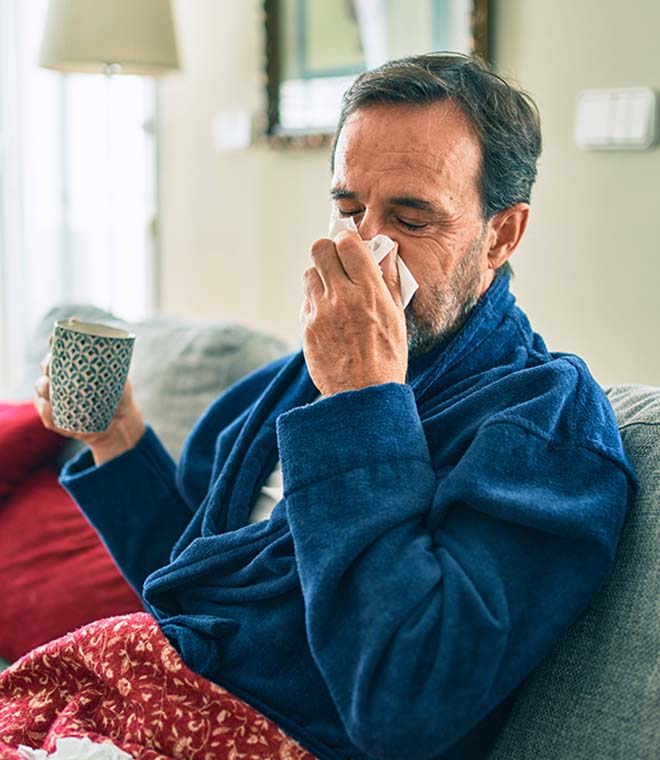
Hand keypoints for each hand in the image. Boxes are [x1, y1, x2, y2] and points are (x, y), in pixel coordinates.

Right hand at [34, 333, 145, 465]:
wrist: (121, 423)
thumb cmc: (118, 395)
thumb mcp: (119, 378)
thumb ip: (113, 364)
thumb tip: (116, 344)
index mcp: (71, 368)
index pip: (59, 352)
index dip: (55, 343)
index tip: (56, 337)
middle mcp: (60, 381)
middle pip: (47, 368)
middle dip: (47, 364)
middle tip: (53, 364)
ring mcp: (56, 400)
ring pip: (42, 389)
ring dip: (43, 386)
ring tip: (49, 385)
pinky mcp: (57, 419)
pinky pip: (46, 414)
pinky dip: (45, 410)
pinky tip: (48, 406)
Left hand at [301, 230, 407, 396]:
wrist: (363, 395)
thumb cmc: (387, 358)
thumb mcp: (397, 317)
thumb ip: (390, 280)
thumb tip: (387, 252)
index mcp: (369, 291)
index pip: (348, 243)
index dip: (348, 241)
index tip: (351, 247)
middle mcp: (342, 297)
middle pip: (320, 250)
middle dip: (328, 252)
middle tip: (337, 263)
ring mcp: (321, 313)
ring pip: (309, 274)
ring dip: (320, 278)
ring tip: (333, 293)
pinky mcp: (307, 328)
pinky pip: (306, 302)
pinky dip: (315, 303)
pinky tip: (329, 317)